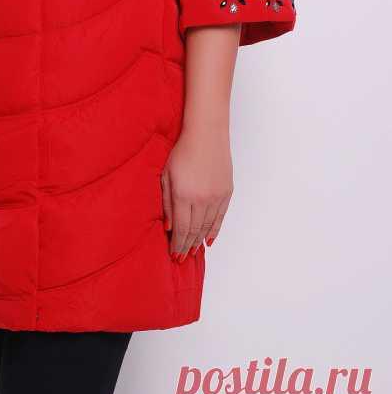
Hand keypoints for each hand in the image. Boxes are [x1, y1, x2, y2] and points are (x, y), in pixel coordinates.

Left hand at [160, 123, 233, 261]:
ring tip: (194, 252)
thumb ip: (166, 202)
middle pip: (194, 231)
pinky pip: (220, 218)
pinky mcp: (227, 192)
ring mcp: (216, 197)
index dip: (177, 244)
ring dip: (199, 241)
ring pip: (207, 227)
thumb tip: (168, 226)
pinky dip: (214, 230)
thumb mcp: (166, 175)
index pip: (180, 228)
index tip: (173, 254)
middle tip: (182, 259)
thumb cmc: (182, 151)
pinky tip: (209, 240)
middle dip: (187, 247)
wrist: (207, 134)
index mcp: (183, 195)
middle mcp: (201, 199)